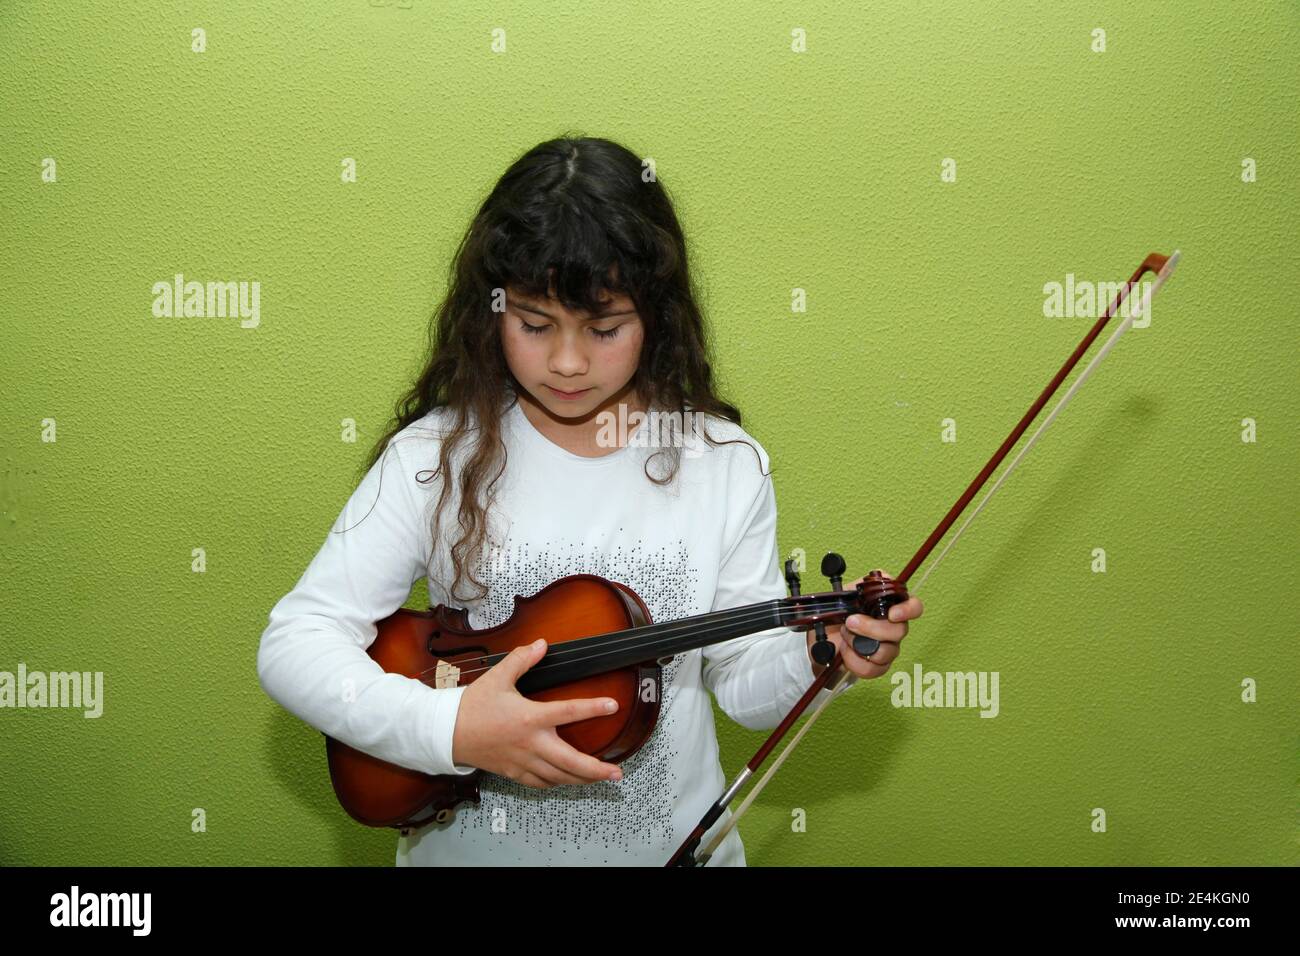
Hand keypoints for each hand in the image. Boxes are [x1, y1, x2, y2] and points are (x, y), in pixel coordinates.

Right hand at [451, 638, 625, 787]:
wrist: (447, 733)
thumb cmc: (472, 706)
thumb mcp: (498, 677)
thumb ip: (521, 659)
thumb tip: (541, 645)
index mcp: (529, 718)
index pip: (568, 711)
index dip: (593, 708)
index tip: (613, 706)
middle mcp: (530, 743)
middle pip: (570, 762)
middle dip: (597, 770)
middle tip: (616, 772)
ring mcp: (523, 761)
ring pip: (558, 777)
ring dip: (582, 779)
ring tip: (600, 778)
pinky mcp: (514, 772)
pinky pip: (540, 782)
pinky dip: (557, 783)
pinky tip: (567, 781)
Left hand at [804, 570, 923, 679]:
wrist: (822, 638)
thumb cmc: (837, 615)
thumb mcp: (846, 593)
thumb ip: (863, 585)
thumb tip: (877, 578)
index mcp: (889, 607)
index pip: (914, 607)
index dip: (908, 610)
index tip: (892, 613)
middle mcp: (893, 627)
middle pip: (900, 631)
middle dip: (871, 628)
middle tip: (850, 622)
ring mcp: (887, 648)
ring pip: (886, 652)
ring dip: (858, 643)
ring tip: (844, 635)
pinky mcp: (877, 666)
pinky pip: (873, 669)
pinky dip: (854, 660)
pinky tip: (845, 651)